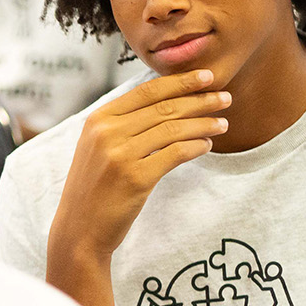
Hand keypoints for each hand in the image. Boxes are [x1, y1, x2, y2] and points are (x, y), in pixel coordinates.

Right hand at [49, 69, 229, 264]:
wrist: (79, 228)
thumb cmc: (94, 187)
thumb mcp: (98, 147)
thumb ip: (122, 123)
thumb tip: (165, 100)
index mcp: (98, 119)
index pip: (146, 91)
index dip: (180, 82)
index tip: (207, 77)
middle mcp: (107, 133)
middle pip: (164, 107)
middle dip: (200, 100)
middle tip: (226, 98)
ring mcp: (120, 155)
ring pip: (173, 128)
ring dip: (204, 123)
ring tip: (223, 123)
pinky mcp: (135, 178)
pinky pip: (176, 153)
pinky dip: (196, 147)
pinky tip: (207, 146)